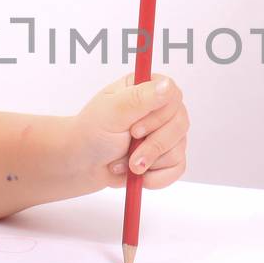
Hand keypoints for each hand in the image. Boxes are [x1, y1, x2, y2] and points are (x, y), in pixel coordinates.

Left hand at [73, 73, 188, 189]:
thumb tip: (167, 86)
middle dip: (152, 145)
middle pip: (180, 124)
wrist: (83, 163)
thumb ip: (140, 97)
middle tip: (129, 150)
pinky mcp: (168, 156)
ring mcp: (167, 133)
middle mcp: (161, 108)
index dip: (157, 117)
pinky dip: (155, 177)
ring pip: (178, 149)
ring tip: (126, 161)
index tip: (134, 130)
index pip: (173, 96)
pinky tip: (138, 173)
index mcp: (148, 88)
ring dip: (148, 162)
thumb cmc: (92, 132)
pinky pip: (177, 168)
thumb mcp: (112, 111)